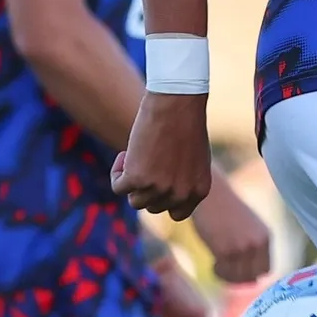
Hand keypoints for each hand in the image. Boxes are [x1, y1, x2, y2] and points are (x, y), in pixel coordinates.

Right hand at [112, 93, 211, 218]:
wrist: (176, 103)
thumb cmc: (186, 122)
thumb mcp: (193, 157)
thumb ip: (182, 178)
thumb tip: (161, 191)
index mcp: (199, 190)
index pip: (177, 213)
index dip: (164, 200)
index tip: (157, 184)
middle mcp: (180, 194)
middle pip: (153, 206)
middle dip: (146, 187)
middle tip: (146, 160)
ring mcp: (159, 189)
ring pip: (135, 200)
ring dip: (131, 181)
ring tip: (135, 155)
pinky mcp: (137, 179)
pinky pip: (119, 187)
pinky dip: (117, 172)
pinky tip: (125, 153)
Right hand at [192, 174, 271, 283]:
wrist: (209, 195)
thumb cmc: (225, 210)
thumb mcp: (248, 227)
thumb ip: (254, 248)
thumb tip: (255, 279)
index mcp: (266, 237)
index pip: (266, 269)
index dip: (252, 274)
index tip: (239, 271)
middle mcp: (257, 244)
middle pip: (253, 277)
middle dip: (239, 278)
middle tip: (226, 270)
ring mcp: (242, 248)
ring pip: (238, 278)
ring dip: (227, 276)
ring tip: (218, 265)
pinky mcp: (226, 250)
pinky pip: (224, 273)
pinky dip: (217, 272)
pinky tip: (213, 262)